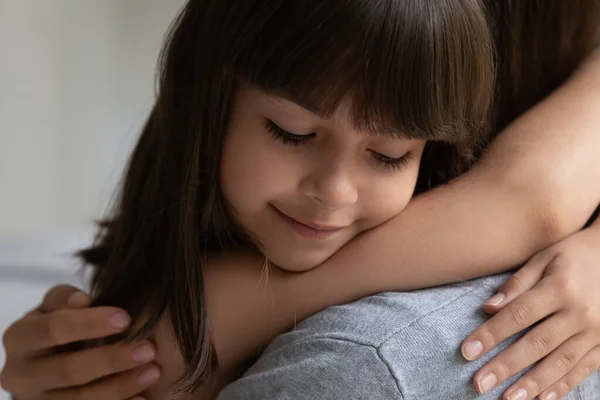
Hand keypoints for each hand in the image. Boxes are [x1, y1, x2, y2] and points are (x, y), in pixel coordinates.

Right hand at [1, 284, 160, 398]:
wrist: (47, 359)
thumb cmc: (60, 323)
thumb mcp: (56, 305)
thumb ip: (66, 298)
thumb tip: (83, 301)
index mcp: (20, 338)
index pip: (52, 329)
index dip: (89, 323)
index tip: (126, 318)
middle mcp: (20, 374)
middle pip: (68, 370)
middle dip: (111, 359)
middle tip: (149, 349)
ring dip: (120, 386)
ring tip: (153, 371)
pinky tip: (141, 398)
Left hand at [461, 223, 599, 399]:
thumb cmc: (573, 256)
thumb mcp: (544, 258)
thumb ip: (517, 283)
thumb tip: (488, 308)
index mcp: (559, 288)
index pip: (517, 316)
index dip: (491, 335)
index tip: (467, 351)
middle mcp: (579, 313)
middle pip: (536, 344)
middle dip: (505, 366)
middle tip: (479, 383)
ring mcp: (596, 332)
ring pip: (559, 363)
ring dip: (532, 384)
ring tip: (508, 398)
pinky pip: (583, 369)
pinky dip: (562, 386)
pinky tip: (542, 399)